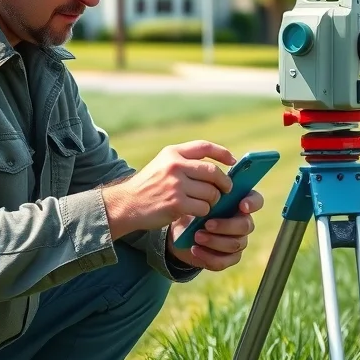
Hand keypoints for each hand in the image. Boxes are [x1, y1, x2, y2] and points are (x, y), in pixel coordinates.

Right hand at [101, 140, 235, 239]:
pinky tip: (195, 212)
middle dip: (223, 182)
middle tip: (226, 190)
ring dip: (212, 200)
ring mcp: (175, 184)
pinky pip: (203, 207)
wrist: (127, 204)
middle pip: (212, 171)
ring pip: (210, 192)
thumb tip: (217, 166)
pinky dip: (203, 212)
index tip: (232, 161)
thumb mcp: (163, 165)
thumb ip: (185, 161)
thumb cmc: (149, 186)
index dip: (222, 153)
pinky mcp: (176, 203)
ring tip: (204, 203)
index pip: (204, 147)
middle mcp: (174, 165)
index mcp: (172, 153)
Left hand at [167, 189, 263, 271]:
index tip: (242, 206)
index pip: (256, 201)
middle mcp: (243, 223)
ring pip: (234, 244)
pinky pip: (223, 261)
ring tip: (197, 236)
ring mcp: (238, 241)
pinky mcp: (228, 258)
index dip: (252, 203)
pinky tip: (195, 250)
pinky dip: (208, 256)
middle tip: (207, 224)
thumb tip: (208, 194)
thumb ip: (207, 197)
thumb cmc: (194, 211)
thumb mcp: (197, 201)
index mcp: (239, 204)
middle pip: (246, 226)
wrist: (181, 233)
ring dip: (214, 241)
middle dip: (226, 226)